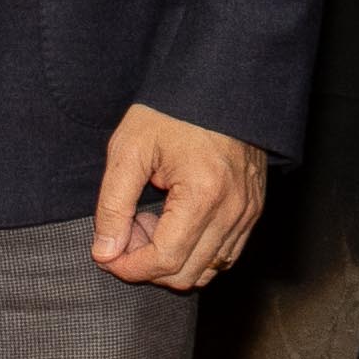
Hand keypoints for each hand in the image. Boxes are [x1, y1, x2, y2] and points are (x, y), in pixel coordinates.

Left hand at [87, 109, 268, 295]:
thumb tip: (105, 252)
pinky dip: (196, 253)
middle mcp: (233, 210)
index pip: (164, 260)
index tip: (107, 253)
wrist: (218, 84)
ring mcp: (248, 213)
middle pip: (186, 274)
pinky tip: (175, 223)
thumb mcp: (129, 149)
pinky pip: (225, 255)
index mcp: (203, 194)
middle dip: (147, 265)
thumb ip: (113, 205)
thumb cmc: (172, 111)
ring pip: (208, 271)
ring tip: (152, 223)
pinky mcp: (253, 211)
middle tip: (128, 230)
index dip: (128, 267)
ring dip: (173, 261)